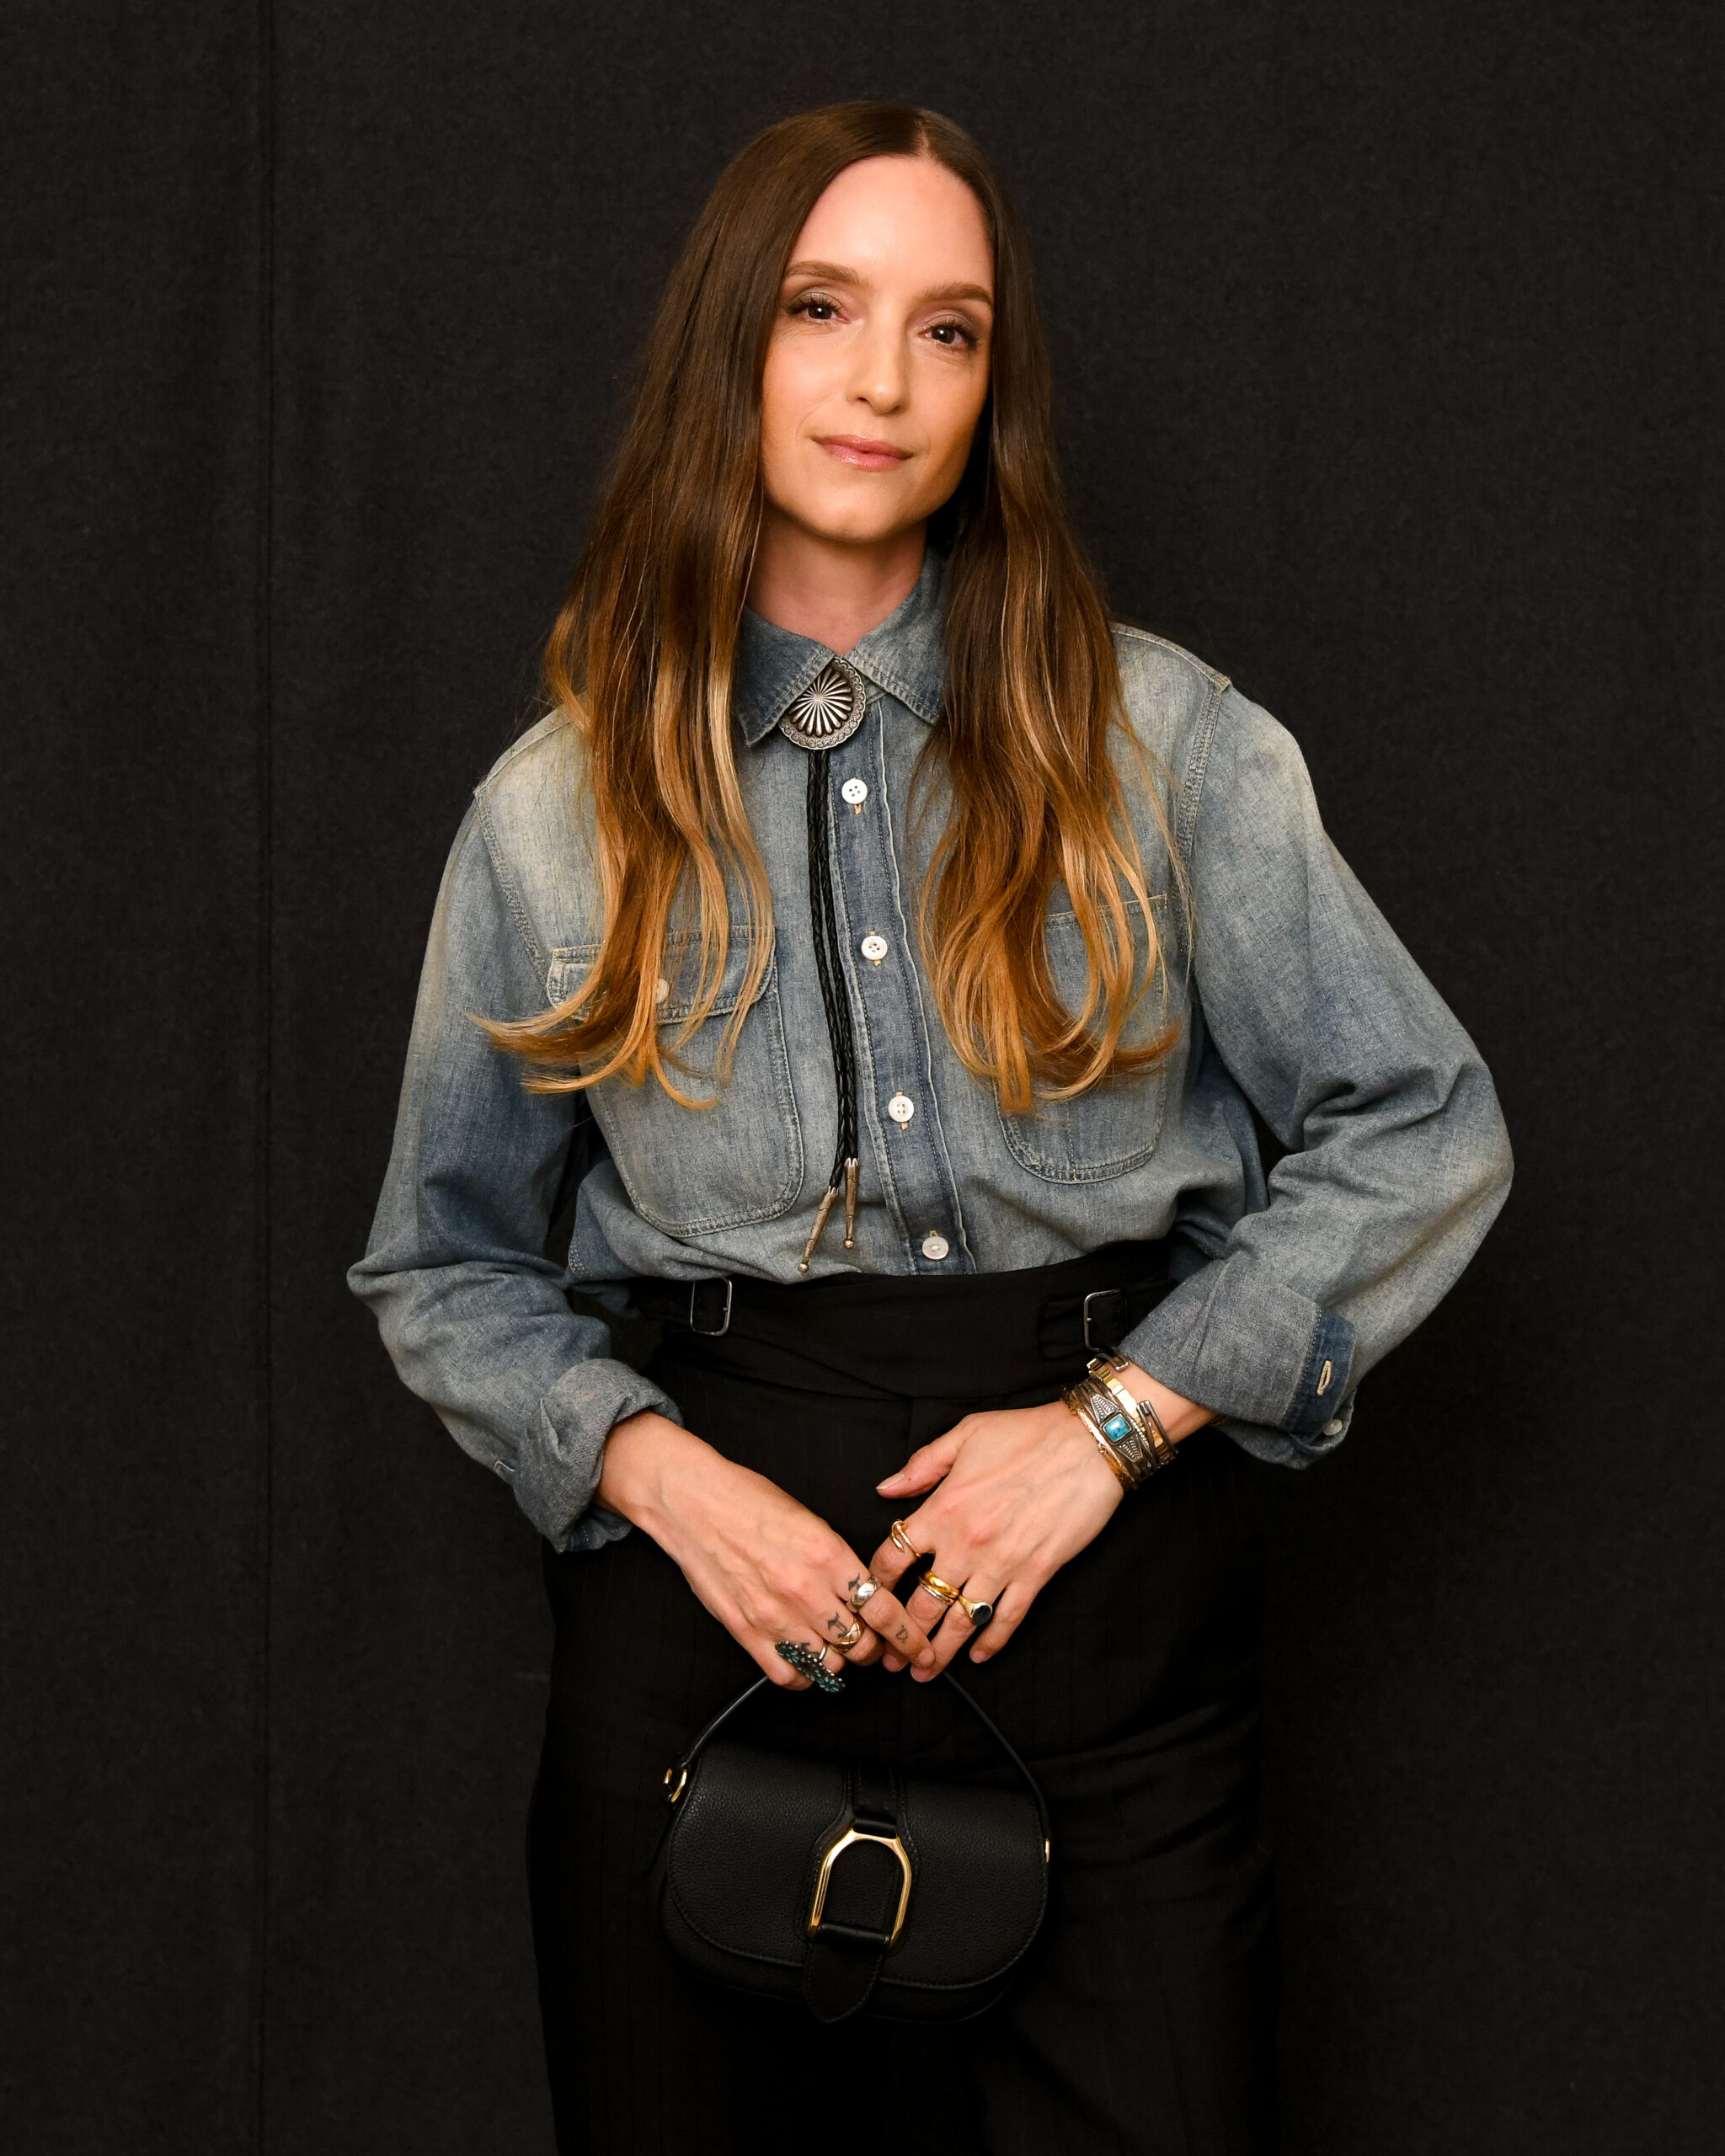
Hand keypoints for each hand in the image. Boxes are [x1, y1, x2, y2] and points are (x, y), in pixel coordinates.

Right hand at [597, 1412, 936, 1687]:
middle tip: (873, 1642)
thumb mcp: (810, 1519)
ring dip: (840, 1660)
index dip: (907, 1636)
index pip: (883, 1609)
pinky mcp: (747, 1632)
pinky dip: (805, 1676)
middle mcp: (805, 1589)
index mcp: (827, 1554)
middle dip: (875, 1648)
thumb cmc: (749, 1501)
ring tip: (837, 1647)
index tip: (918, 1648)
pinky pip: (789, 1676)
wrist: (694, 1504)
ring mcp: (774, 1615)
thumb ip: (839, 1559)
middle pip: (861, 1644)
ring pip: (830, 1664)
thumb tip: (863, 1590)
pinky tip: (807, 1662)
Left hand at [869, 1364, 1214, 1675]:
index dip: (875, 1584)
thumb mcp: (965, 1434)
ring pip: (962, 1620)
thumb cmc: (1027, 1434)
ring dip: (940, 1651)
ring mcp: (1003, 1562)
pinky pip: (1009, 1617)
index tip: (868, 1601)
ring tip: (925, 1672)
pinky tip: (979, 1656)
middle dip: (902, 1635)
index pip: (894, 1557)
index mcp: (943, 1509)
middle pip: (923, 1602)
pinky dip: (993, 1641)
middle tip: (890, 1658)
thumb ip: (922, 1465)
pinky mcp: (1037, 1573)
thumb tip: (886, 1488)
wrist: (1089, 1443)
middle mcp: (967, 1543)